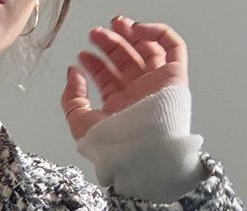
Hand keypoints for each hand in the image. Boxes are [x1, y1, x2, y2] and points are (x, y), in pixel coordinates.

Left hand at [61, 15, 190, 141]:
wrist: (138, 150)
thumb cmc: (110, 145)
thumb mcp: (79, 122)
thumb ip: (71, 98)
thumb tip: (72, 72)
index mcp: (117, 106)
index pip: (107, 78)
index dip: (94, 63)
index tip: (82, 53)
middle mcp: (137, 93)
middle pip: (125, 60)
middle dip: (110, 43)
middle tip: (95, 33)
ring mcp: (156, 83)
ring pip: (146, 49)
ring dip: (130, 34)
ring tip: (114, 24)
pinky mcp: (175, 76)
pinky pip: (172, 46)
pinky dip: (157, 33)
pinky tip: (137, 29)